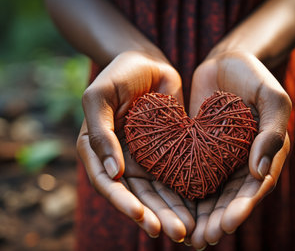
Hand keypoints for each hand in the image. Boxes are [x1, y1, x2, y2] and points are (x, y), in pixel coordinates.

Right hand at [76, 51, 194, 241]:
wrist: (148, 62)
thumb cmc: (119, 74)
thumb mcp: (100, 96)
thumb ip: (100, 132)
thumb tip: (113, 173)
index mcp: (97, 151)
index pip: (108, 185)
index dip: (124, 204)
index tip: (144, 218)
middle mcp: (119, 161)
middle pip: (136, 197)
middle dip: (155, 217)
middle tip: (177, 232)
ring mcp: (143, 160)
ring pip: (156, 193)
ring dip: (171, 212)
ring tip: (188, 230)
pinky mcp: (165, 155)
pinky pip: (174, 178)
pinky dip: (183, 195)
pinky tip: (198, 210)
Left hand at [188, 50, 290, 248]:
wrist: (225, 61)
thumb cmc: (253, 75)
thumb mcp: (272, 97)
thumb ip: (273, 132)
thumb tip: (260, 173)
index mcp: (268, 154)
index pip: (256, 188)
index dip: (242, 208)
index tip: (226, 224)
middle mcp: (245, 162)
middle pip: (232, 198)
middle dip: (218, 220)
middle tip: (202, 240)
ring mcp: (222, 158)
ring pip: (211, 193)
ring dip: (201, 216)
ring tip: (187, 237)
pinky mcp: (200, 151)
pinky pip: (192, 175)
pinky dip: (185, 195)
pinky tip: (172, 210)